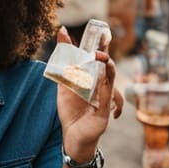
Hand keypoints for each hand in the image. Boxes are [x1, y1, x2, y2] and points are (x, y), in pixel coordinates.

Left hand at [54, 28, 122, 160]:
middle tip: (102, 38)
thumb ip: (63, 68)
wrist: (74, 137)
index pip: (96, 60)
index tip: (99, 30)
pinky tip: (106, 90)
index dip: (98, 46)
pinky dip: (107, 92)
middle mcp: (101, 87)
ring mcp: (104, 99)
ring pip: (110, 80)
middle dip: (104, 52)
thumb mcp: (64, 88)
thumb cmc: (72, 112)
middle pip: (106, 66)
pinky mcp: (104, 112)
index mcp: (92, 80)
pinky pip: (107, 99)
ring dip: (108, 68)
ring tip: (102, 57)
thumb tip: (59, 48)